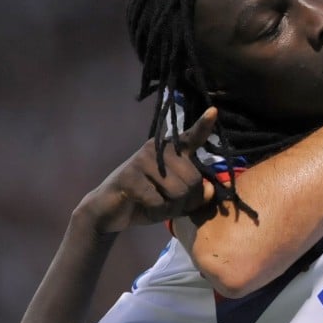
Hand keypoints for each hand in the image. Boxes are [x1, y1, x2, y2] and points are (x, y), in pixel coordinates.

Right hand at [77, 107, 218, 233]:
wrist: (108, 211)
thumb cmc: (146, 201)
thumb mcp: (176, 200)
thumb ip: (195, 194)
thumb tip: (210, 190)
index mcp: (172, 150)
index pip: (192, 137)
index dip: (203, 125)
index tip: (214, 111)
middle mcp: (158, 148)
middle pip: (193, 180)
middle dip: (186, 201)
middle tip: (168, 203)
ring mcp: (143, 159)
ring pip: (178, 192)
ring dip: (171, 208)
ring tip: (155, 204)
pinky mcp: (130, 176)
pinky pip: (158, 202)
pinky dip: (156, 212)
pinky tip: (142, 206)